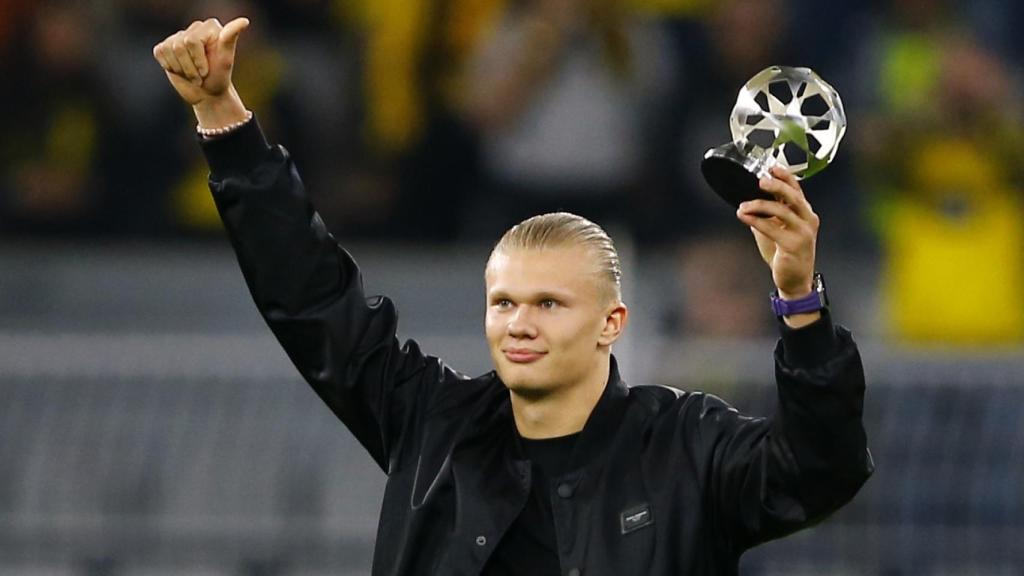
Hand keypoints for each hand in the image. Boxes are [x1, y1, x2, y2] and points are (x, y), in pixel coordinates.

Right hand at [152, 17, 249, 126]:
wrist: (207, 94)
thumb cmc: (218, 77)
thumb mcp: (225, 60)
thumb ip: (230, 38)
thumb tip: (244, 21)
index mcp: (210, 27)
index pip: (192, 41)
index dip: (198, 60)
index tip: (207, 71)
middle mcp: (194, 28)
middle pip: (179, 46)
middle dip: (190, 68)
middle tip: (201, 76)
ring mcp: (178, 36)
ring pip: (169, 50)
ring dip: (182, 69)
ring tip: (193, 75)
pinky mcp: (165, 46)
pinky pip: (160, 52)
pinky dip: (170, 66)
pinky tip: (180, 70)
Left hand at [735, 166, 818, 300]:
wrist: (794, 280)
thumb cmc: (785, 254)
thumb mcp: (776, 230)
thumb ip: (767, 215)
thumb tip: (748, 201)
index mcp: (805, 214)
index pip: (797, 190)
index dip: (785, 176)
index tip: (771, 167)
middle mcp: (807, 220)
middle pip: (793, 196)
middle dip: (777, 185)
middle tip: (760, 180)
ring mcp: (803, 232)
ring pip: (782, 211)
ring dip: (759, 205)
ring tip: (743, 206)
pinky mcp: (793, 245)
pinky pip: (772, 228)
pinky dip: (756, 221)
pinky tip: (743, 217)